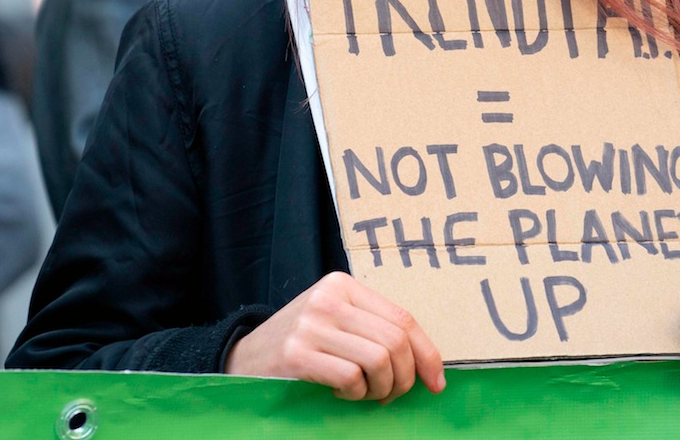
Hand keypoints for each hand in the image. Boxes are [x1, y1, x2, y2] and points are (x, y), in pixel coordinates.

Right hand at [224, 272, 444, 402]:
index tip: (436, 382)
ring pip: (379, 360)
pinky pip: (351, 378)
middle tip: (389, 395)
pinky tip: (339, 392)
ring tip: (364, 393)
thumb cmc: (301, 346)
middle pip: (395, 341)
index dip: (427, 353)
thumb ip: (374, 330)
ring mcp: (311, 324)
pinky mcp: (297, 353)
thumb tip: (428, 365)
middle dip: (404, 378)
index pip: (402, 318)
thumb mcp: (336, 323)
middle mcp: (328, 299)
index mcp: (342, 285)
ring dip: (380, 389)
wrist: (243, 359)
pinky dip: (354, 394)